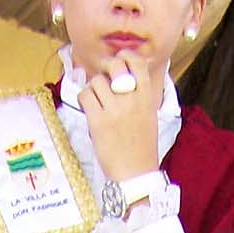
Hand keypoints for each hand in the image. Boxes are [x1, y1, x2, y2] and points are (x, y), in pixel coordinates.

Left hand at [78, 53, 159, 184]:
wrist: (136, 175)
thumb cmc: (141, 148)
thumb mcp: (149, 116)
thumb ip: (139, 94)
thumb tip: (125, 73)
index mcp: (147, 97)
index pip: (136, 61)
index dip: (124, 57)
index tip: (119, 62)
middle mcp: (132, 99)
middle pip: (114, 65)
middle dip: (106, 68)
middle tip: (103, 80)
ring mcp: (115, 110)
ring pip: (97, 81)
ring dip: (94, 88)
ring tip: (97, 103)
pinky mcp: (98, 121)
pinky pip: (85, 95)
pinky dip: (84, 99)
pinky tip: (90, 110)